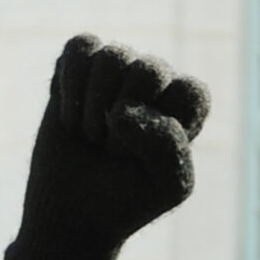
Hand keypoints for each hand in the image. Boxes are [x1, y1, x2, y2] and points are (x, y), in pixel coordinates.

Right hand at [0, 34, 210, 259]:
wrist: (75, 212)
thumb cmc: (129, 199)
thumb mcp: (168, 186)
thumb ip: (169, 147)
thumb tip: (123, 111)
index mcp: (187, 104)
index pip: (189, 92)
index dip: (160, 131)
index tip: (143, 160)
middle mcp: (156, 79)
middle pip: (150, 70)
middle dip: (124, 122)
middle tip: (112, 150)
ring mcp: (117, 68)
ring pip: (112, 56)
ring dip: (93, 109)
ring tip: (91, 136)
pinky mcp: (78, 64)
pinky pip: (79, 47)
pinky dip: (69, 87)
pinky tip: (69, 117)